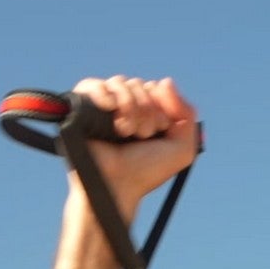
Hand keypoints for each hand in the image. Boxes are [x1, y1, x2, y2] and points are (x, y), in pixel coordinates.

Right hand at [67, 75, 198, 223]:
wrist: (117, 186)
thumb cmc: (146, 172)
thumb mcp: (182, 149)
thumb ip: (187, 114)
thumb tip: (164, 82)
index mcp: (145, 115)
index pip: (154, 89)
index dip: (160, 106)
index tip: (158, 130)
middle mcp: (123, 109)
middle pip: (139, 84)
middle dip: (146, 110)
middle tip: (141, 136)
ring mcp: (103, 108)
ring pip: (119, 82)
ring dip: (129, 106)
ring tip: (125, 132)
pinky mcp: (82, 109)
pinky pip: (91, 84)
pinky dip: (103, 92)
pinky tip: (110, 108)